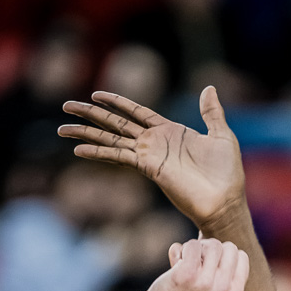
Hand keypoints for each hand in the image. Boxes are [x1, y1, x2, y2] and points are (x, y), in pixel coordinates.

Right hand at [59, 86, 243, 229]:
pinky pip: (119, 156)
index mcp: (170, 131)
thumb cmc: (227, 174)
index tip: (96, 94)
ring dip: (87, 132)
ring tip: (63, 127)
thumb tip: (209, 88)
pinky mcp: (149, 168)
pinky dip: (99, 152)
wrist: (226, 202)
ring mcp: (150, 156)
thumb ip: (211, 112)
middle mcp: (155, 143)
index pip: (136, 112)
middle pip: (116, 123)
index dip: (116, 102)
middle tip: (67, 106)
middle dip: (91, 114)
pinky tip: (80, 150)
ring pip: (111, 138)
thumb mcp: (221, 135)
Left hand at [136, 236, 248, 290]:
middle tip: (198, 264)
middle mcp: (223, 289)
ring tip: (186, 265)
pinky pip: (192, 245)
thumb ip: (223, 276)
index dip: (225, 255)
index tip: (211, 266)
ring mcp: (205, 282)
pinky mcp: (186, 274)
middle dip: (212, 249)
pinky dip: (181, 250)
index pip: (241, 256)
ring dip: (196, 249)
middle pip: (228, 247)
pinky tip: (176, 266)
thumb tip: (217, 241)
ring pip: (210, 244)